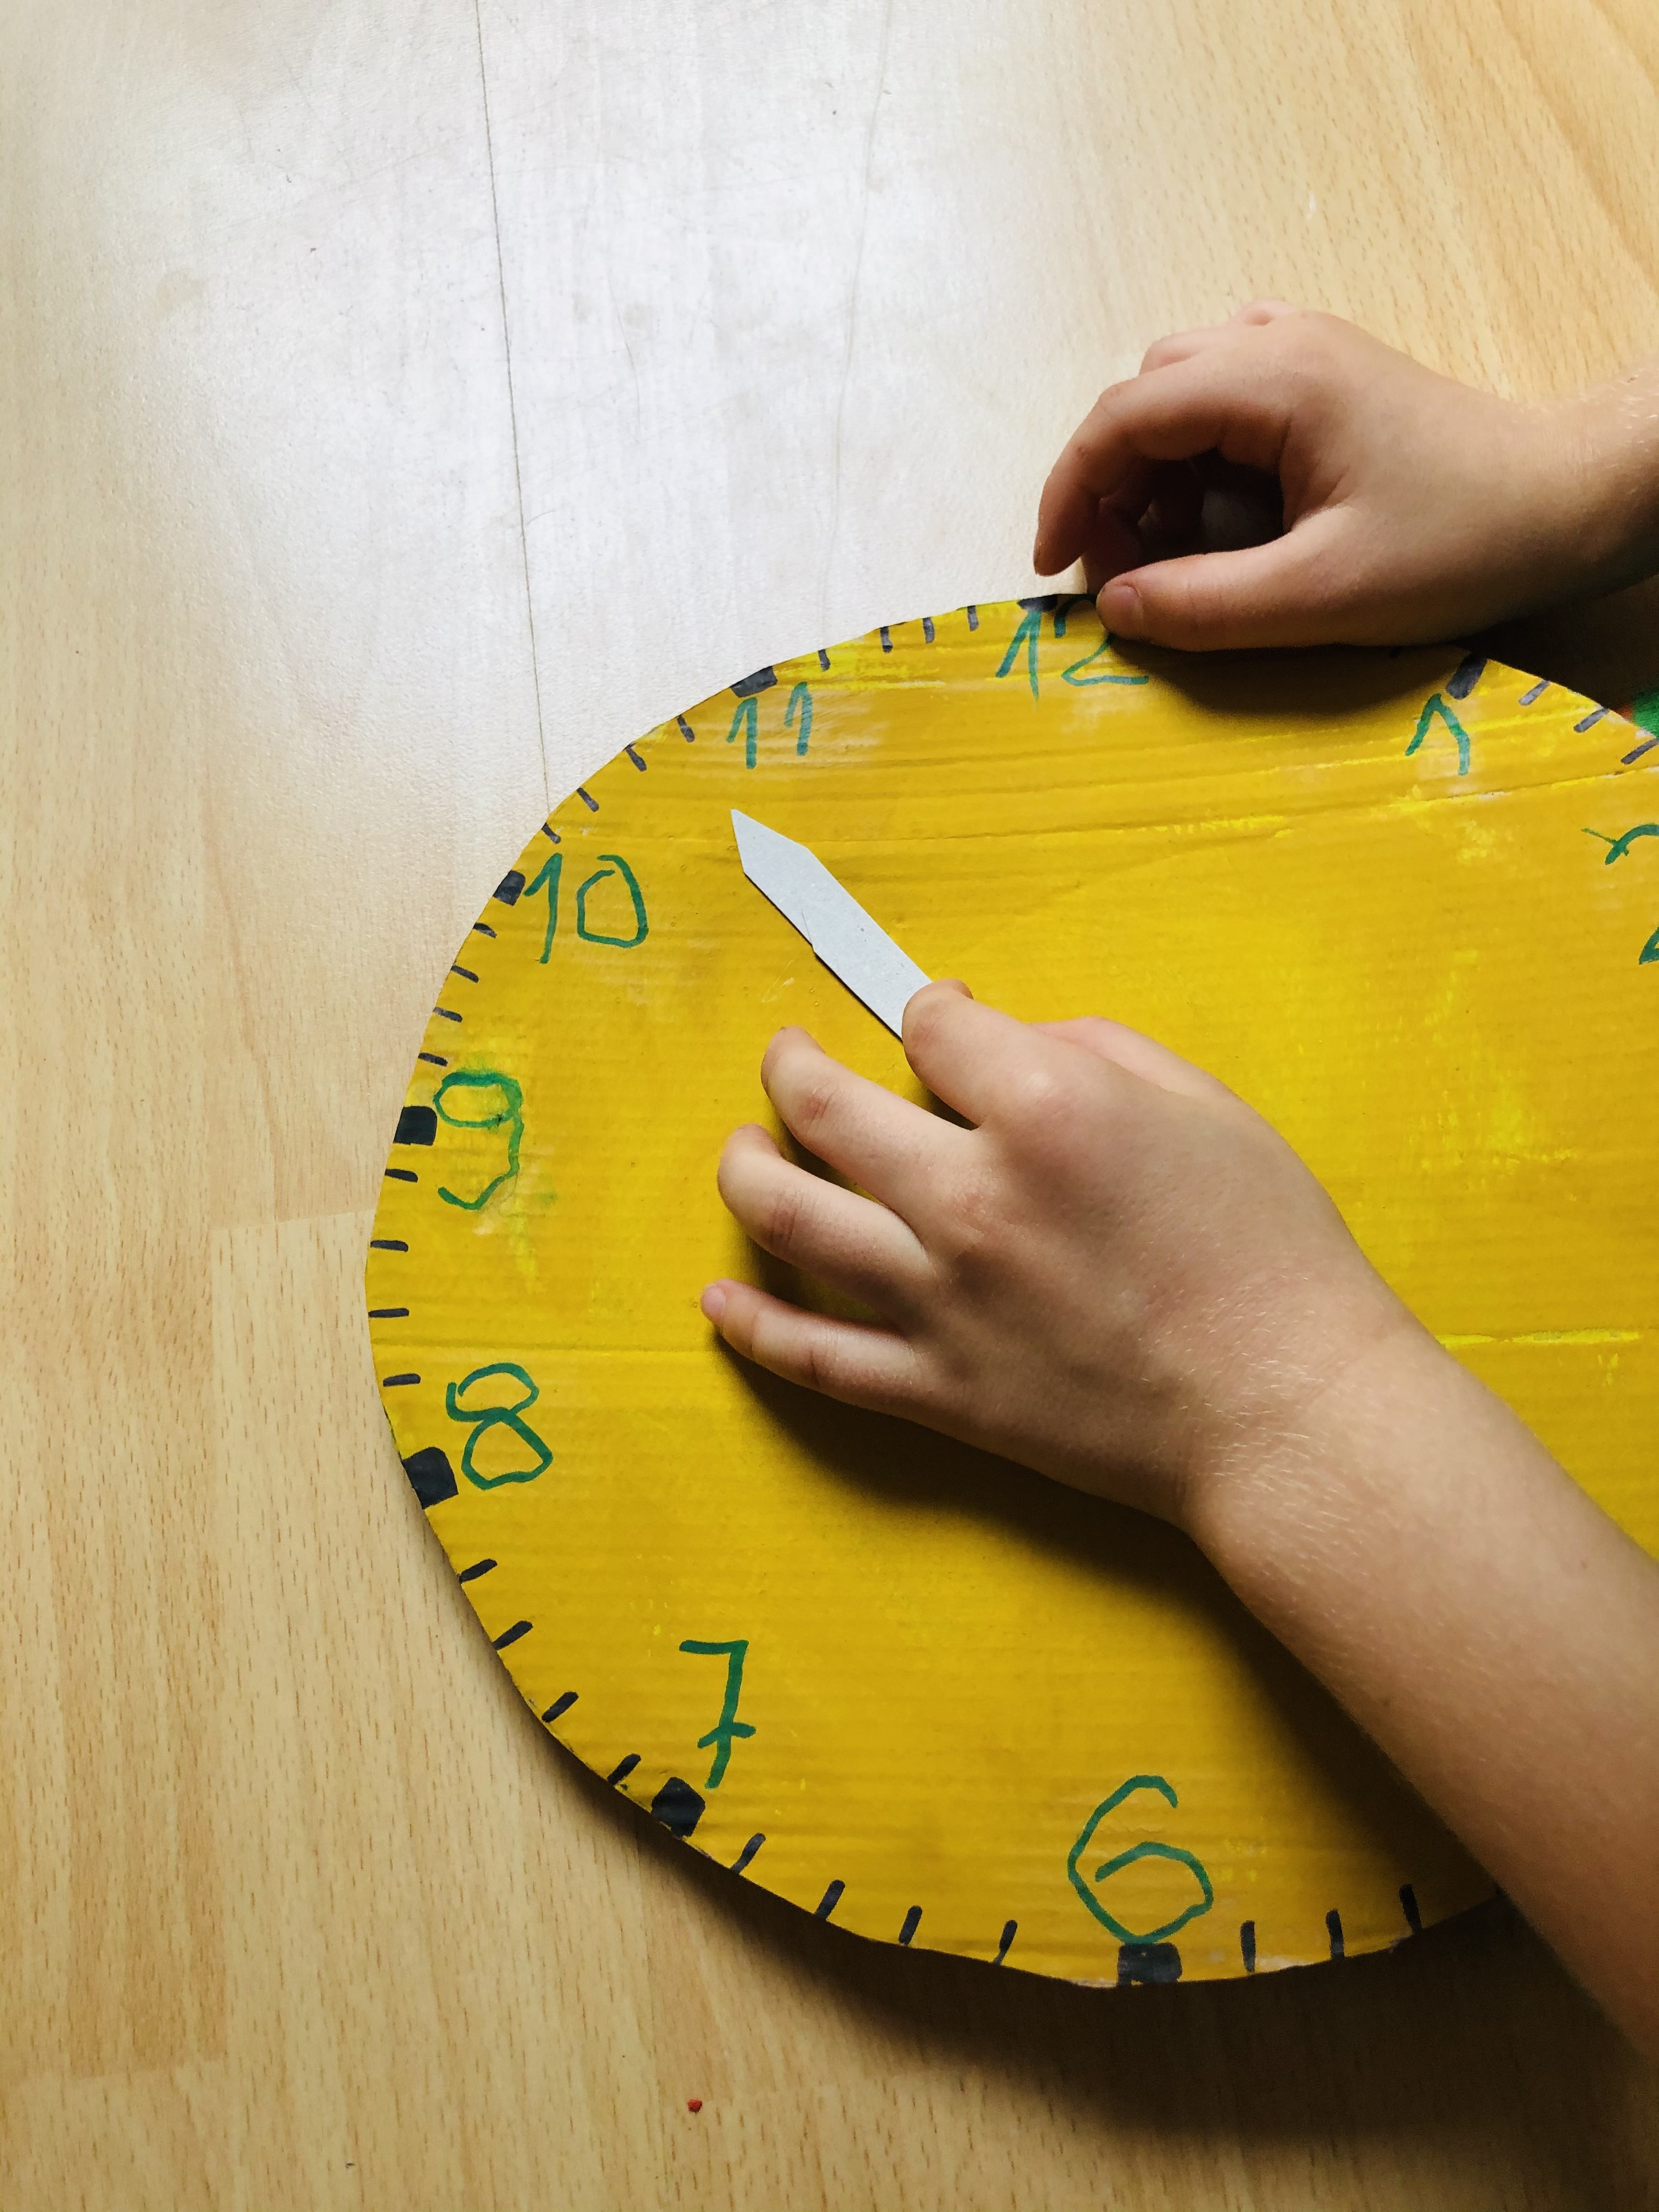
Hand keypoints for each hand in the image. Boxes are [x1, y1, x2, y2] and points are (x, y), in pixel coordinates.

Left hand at [700, 980, 1411, 1529]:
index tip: (938, 1016)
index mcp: (1041, 1112)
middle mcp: (969, 1200)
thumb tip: (1005, 1036)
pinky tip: (717, 1295)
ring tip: (744, 1148)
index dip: (930, 1008)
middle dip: (793, 1065)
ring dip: (746, 1170)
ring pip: (788, 1219)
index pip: (929, 1025)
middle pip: (826, 1108)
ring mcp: (940, 1301)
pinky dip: (750, 1324)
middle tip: (788, 1056)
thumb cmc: (1271, 1253)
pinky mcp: (936, 1390)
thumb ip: (1093, 1049)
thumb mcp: (1204, 1106)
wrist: (1288, 1414)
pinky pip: (812, 1354)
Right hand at [1033, 301, 1658, 651]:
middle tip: (1121, 572)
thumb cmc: (1460, 544)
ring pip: (1179, 394)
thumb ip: (1206, 606)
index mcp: (1273, 381)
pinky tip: (1220, 517)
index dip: (1070, 492)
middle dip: (1110, 485)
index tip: (1055, 569)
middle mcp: (1279, 342)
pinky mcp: (1324, 377)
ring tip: (1173, 553)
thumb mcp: (1322, 597)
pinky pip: (1224, 399)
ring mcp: (1304, 351)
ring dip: (1154, 473)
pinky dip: (1198, 458)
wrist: (1567, 500)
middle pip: (1143, 397)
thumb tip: (1115, 606)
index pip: (1124, 416)